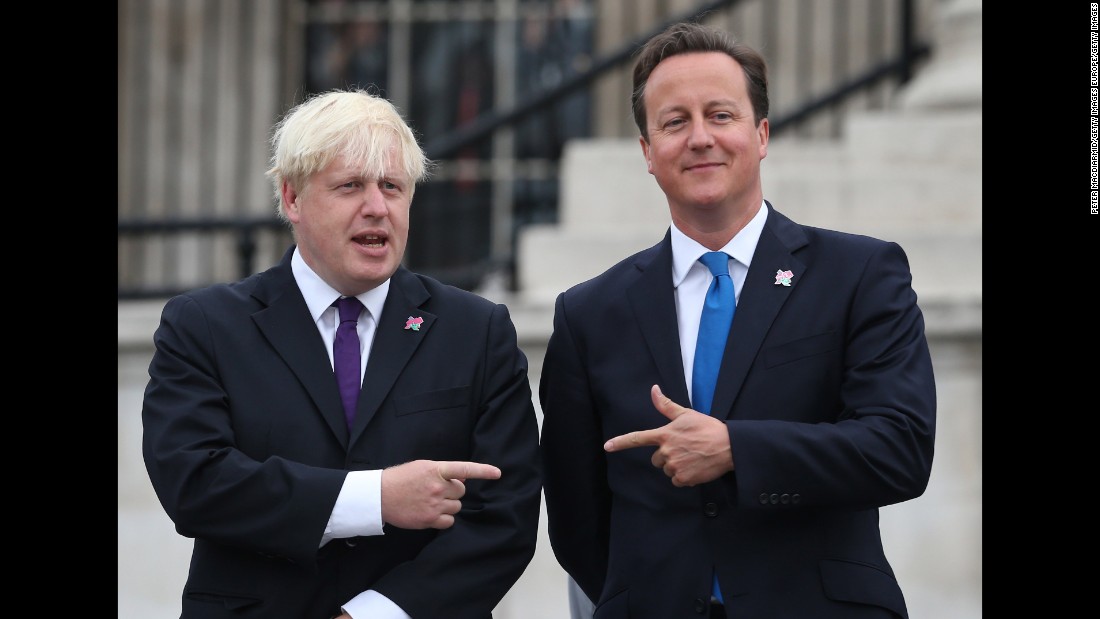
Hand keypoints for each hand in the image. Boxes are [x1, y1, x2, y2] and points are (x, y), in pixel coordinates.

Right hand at [381, 460, 501, 528]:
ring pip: (456, 506)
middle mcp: (437, 487)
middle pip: (461, 491)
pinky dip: (444, 519)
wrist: (379, 496)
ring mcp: (434, 504)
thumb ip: (443, 471)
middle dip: (453, 491)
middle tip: (437, 490)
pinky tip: (432, 513)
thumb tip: (464, 477)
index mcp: (436, 469)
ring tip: (431, 501)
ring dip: (448, 505)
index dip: (483, 471)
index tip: (497, 473)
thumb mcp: (422, 466)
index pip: (464, 469)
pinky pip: (449, 522)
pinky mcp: (429, 520)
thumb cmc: (401, 478)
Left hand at [604, 385, 732, 486]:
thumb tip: (653, 389)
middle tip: (684, 449)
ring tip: (693, 457)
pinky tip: (696, 467)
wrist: (728, 446)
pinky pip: (677, 480)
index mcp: (664, 435)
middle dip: (667, 456)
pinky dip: (685, 476)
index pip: (637, 438)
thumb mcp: (686, 414)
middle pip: (656, 460)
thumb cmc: (707, 428)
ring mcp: (674, 466)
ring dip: (676, 466)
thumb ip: (665, 405)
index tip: (607, 446)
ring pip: (667, 470)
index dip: (620, 442)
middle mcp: (666, 451)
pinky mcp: (683, 478)